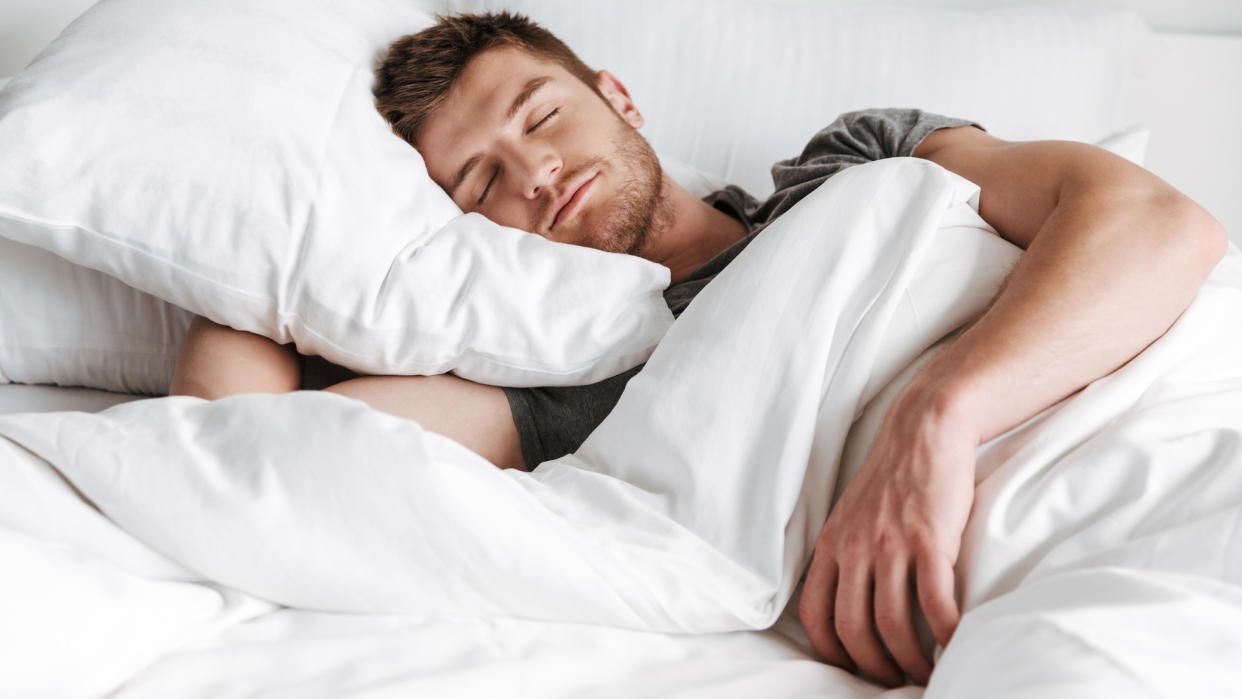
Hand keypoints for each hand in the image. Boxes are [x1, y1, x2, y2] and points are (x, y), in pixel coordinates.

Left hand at [798, 384, 976, 685]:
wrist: (924, 429)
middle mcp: (855, 548)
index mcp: (831, 544)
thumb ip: (845, 552)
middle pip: (852, 628)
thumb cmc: (893, 476)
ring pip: (892, 624)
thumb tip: (847, 599)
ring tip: (925, 670)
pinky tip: (954, 644)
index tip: (851, 667)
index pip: (815, 613)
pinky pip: (935, 603)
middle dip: (872, 665)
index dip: (830, 651)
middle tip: (892, 678)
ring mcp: (891, 545)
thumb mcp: (850, 513)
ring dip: (910, 659)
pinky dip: (945, 634)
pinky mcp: (929, 540)